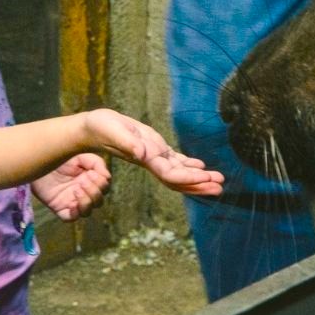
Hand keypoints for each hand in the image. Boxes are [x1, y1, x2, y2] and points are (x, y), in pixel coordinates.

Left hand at [32, 154, 110, 219]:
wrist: (37, 159)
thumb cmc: (59, 154)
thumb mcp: (81, 155)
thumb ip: (97, 163)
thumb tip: (107, 177)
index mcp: (90, 179)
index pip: (105, 188)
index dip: (102, 184)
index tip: (92, 174)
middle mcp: (83, 191)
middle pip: (99, 202)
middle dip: (94, 192)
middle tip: (83, 181)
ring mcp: (72, 200)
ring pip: (87, 212)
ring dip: (87, 202)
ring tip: (77, 190)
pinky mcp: (60, 207)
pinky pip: (71, 217)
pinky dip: (75, 213)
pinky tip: (72, 202)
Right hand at [83, 109, 224, 195]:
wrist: (93, 128)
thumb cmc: (102, 129)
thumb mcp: (114, 132)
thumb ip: (128, 143)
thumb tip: (143, 154)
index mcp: (146, 160)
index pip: (171, 175)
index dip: (189, 179)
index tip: (207, 178)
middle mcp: (152, 162)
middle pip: (179, 180)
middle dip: (200, 184)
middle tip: (221, 186)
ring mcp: (154, 157)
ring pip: (180, 172)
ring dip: (199, 177)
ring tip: (219, 179)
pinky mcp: (153, 149)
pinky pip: (174, 161)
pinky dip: (188, 165)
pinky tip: (201, 166)